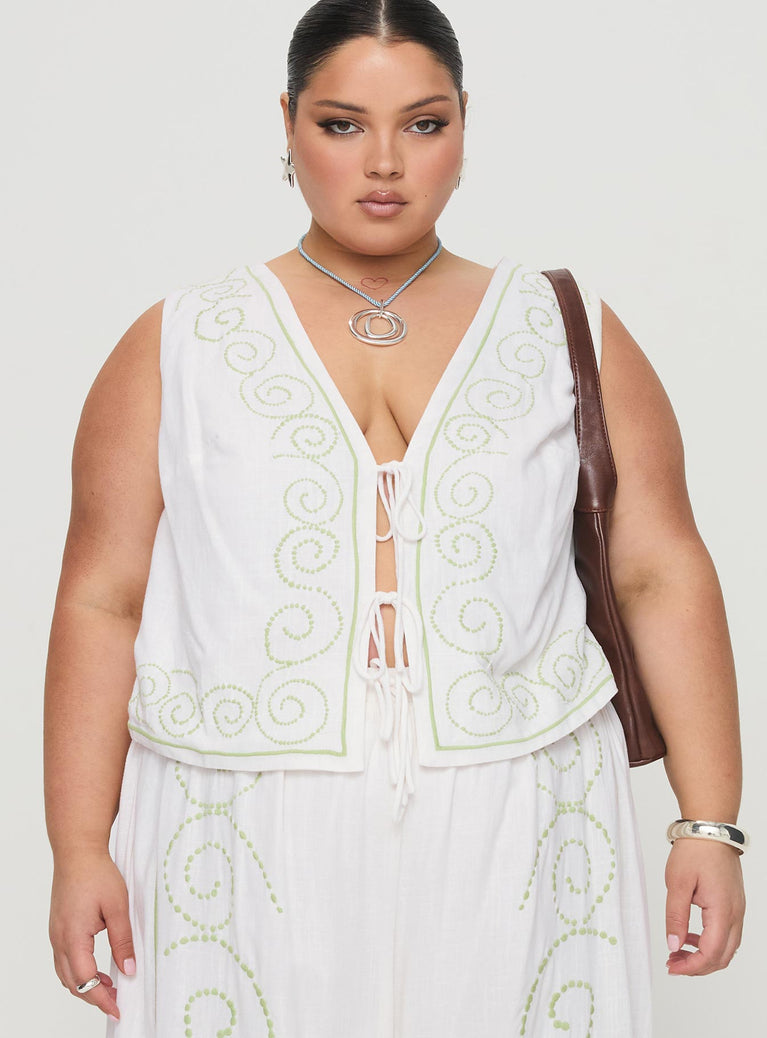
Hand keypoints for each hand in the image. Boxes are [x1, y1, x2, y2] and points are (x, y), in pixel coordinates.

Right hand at [49, 849, 135, 1020]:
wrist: (77, 852)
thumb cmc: (97, 874)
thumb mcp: (118, 907)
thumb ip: (123, 941)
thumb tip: (129, 970)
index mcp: (73, 937)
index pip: (85, 981)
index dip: (102, 998)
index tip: (118, 1009)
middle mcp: (59, 940)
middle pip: (72, 983)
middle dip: (94, 997)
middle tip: (117, 1002)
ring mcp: (56, 935)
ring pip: (65, 974)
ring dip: (85, 986)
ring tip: (110, 987)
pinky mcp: (58, 928)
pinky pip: (64, 960)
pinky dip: (79, 972)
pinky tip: (97, 969)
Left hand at [664, 837, 744, 974]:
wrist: (710, 829)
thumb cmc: (695, 851)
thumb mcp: (677, 883)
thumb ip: (675, 917)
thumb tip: (674, 945)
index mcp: (722, 911)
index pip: (711, 954)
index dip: (691, 966)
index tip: (672, 966)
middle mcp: (736, 914)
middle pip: (722, 957)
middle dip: (697, 966)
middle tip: (673, 963)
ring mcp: (738, 909)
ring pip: (727, 948)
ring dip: (704, 956)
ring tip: (678, 951)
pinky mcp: (734, 904)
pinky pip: (727, 933)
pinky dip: (711, 942)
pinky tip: (690, 936)